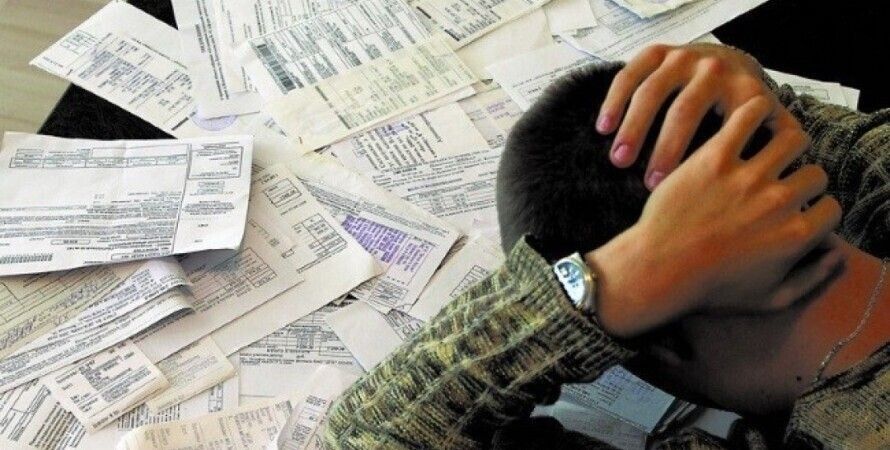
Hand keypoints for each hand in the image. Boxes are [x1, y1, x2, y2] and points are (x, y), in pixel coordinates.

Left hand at [586, 97, 842, 337]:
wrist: (658, 271)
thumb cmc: (709, 289)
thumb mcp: (768, 300)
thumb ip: (811, 280)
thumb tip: (838, 255)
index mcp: (797, 236)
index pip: (831, 207)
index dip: (815, 209)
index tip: (796, 209)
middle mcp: (780, 203)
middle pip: (815, 173)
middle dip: (801, 178)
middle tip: (781, 179)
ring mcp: (748, 178)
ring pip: (792, 139)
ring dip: (785, 143)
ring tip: (769, 149)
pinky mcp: (715, 158)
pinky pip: (749, 118)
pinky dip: (755, 111)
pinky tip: (749, 117)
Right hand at [595, 43, 799, 189]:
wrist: (724, 61)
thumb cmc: (741, 108)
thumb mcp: (765, 121)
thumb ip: (773, 142)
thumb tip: (785, 175)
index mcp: (742, 90)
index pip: (721, 126)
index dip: (702, 160)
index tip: (681, 189)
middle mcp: (712, 68)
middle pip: (683, 110)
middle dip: (662, 149)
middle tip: (648, 184)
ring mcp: (682, 58)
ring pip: (651, 92)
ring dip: (633, 129)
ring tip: (618, 161)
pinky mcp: (656, 53)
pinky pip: (629, 75)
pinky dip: (614, 101)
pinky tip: (603, 128)